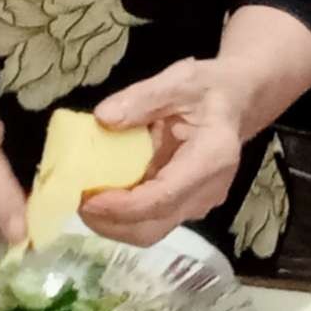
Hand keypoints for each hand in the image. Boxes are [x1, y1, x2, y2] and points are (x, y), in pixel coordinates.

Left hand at [82, 9, 310, 245]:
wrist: (236, 103)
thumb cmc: (208, 89)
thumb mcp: (178, 80)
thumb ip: (142, 98)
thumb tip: (102, 118)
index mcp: (211, 159)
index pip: (164, 197)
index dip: (123, 205)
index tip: (87, 199)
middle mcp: (207, 191)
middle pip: (154, 227)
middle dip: (110, 223)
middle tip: (74, 201)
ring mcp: (197, 203)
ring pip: (150, 230)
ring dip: (112, 223)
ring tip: (81, 199)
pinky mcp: (184, 204)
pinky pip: (150, 219)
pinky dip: (121, 214)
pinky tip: (99, 194)